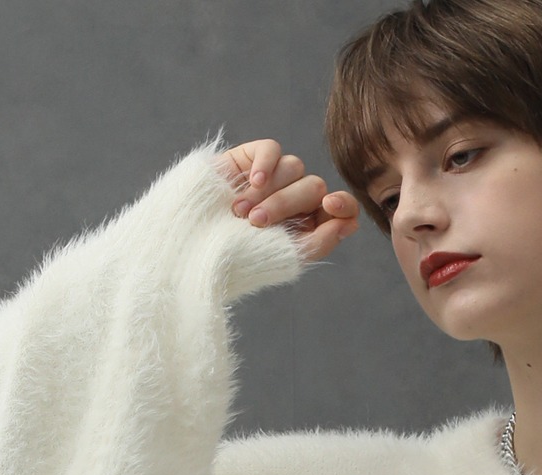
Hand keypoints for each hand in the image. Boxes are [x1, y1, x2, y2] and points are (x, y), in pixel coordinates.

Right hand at [215, 140, 359, 263]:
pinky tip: (252, 183)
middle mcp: (294, 200)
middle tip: (255, 222)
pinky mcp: (251, 159)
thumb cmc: (235, 257)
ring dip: (270, 192)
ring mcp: (273, 179)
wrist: (192, 244)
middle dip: (287, 204)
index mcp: (307, 226)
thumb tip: (349, 222)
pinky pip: (272, 149)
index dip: (343, 204)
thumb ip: (319, 243)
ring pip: (294, 168)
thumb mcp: (281, 258)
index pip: (340, 208)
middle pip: (314, 187)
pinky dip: (266, 165)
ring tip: (239, 212)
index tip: (331, 205)